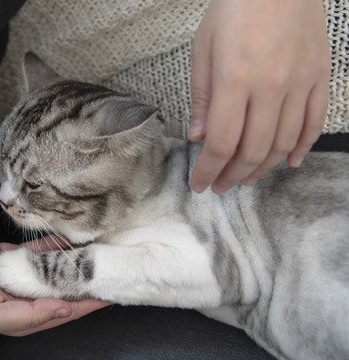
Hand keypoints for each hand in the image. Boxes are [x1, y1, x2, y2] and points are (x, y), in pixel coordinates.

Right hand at [0, 236, 108, 335]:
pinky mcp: (12, 255)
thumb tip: (63, 309)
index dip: (89, 304)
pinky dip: (54, 245)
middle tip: (111, 268)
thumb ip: (29, 316)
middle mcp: (24, 298)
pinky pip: (39, 251)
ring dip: (74, 262)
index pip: (64, 312)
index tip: (112, 293)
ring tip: (97, 251)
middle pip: (64, 290)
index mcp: (22, 318)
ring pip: (54, 269)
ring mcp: (19, 276)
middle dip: (87, 282)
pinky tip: (72, 238)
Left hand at [189, 0, 329, 193]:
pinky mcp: (318, 77)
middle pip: (252, 150)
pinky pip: (314, 122)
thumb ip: (203, 97)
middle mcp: (270, 86)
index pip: (221, 143)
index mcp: (235, 80)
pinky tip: (289, 162)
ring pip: (284, 143)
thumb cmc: (234, 9)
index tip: (199, 185)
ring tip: (247, 179)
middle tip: (221, 187)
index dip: (208, 171)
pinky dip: (303, 147)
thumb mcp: (204, 49)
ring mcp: (299, 83)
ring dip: (263, 168)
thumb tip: (199, 137)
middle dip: (233, 176)